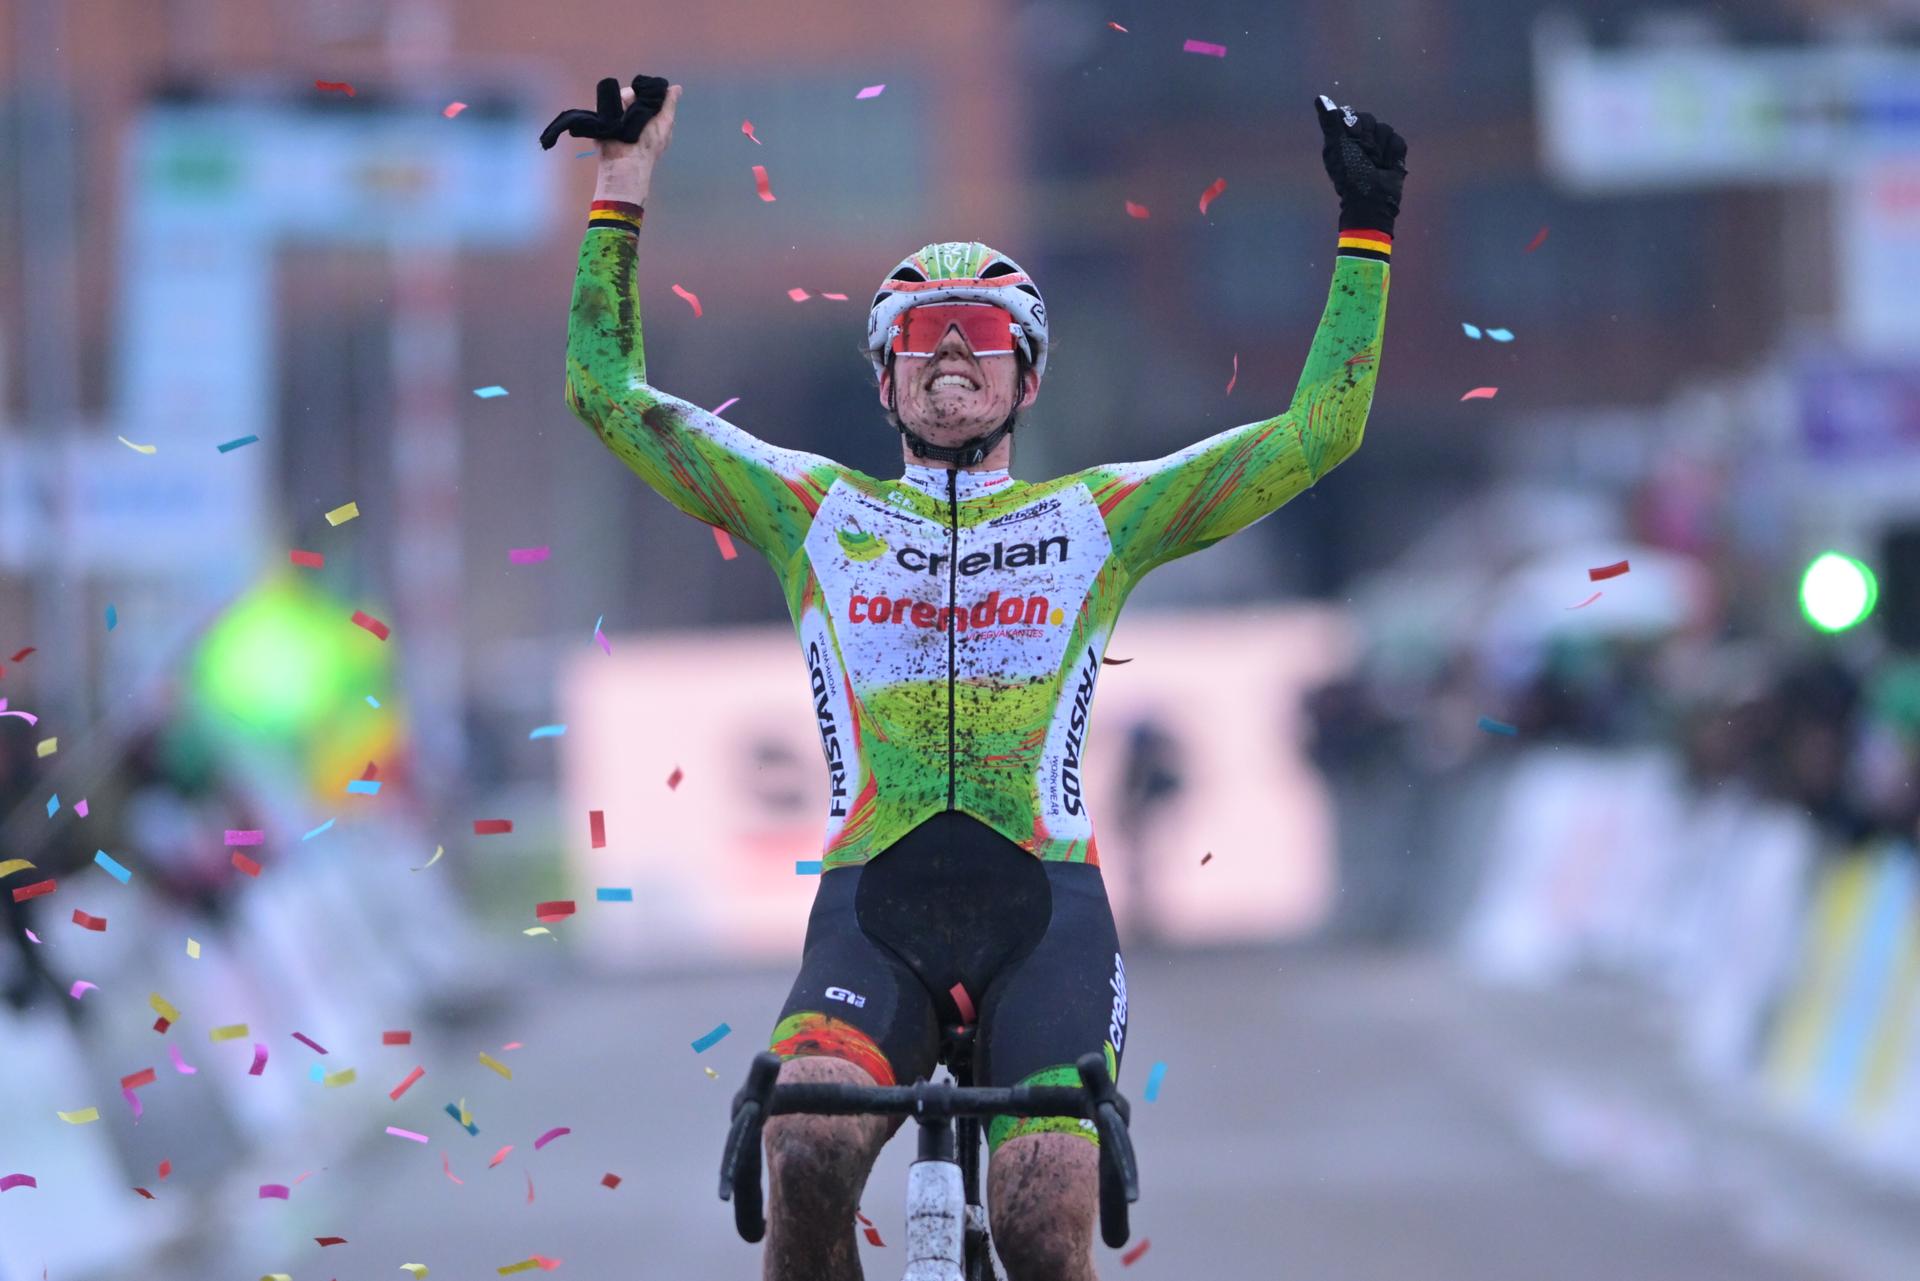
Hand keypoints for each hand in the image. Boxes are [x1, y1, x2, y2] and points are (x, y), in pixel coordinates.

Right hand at [608, 78, 681, 166]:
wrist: (626, 159)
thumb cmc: (649, 144)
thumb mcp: (664, 123)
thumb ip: (669, 105)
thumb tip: (677, 88)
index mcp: (647, 113)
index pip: (645, 92)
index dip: (645, 91)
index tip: (646, 95)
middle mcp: (632, 112)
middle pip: (631, 92)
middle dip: (632, 97)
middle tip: (634, 110)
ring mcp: (617, 113)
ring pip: (618, 96)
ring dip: (622, 103)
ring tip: (623, 116)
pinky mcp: (603, 116)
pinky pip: (604, 102)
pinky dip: (608, 106)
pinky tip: (613, 114)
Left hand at [1315, 95, 1406, 234]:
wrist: (1372, 198)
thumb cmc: (1349, 174)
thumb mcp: (1337, 146)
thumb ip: (1330, 123)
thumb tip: (1319, 98)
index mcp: (1344, 137)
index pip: (1353, 114)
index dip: (1354, 126)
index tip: (1352, 139)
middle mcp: (1361, 139)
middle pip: (1370, 120)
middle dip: (1368, 138)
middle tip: (1364, 156)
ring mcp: (1378, 146)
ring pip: (1385, 129)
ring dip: (1380, 149)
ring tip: (1375, 164)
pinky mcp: (1394, 153)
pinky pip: (1398, 142)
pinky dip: (1393, 155)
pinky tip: (1386, 167)